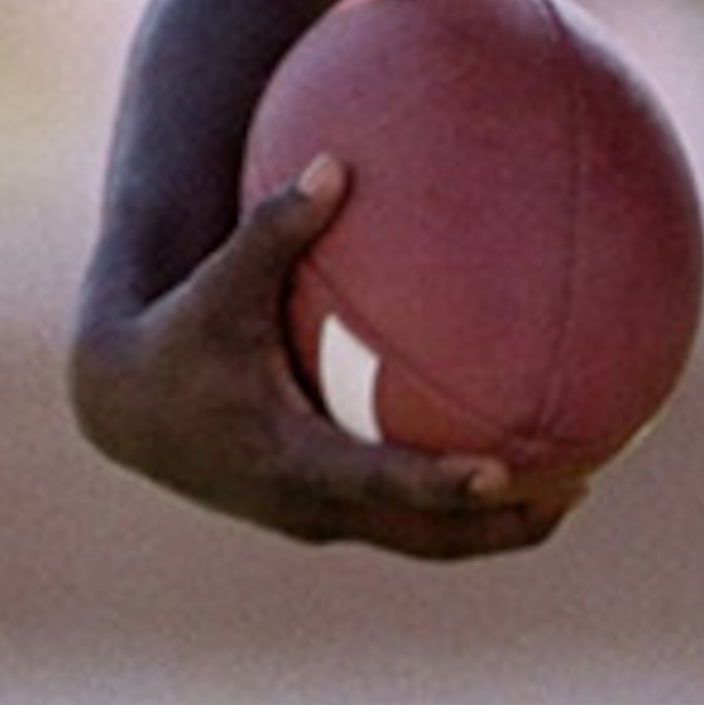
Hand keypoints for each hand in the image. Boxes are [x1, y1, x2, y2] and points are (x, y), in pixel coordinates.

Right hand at [67, 157, 592, 559]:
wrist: (125, 410)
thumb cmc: (177, 335)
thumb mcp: (221, 284)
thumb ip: (278, 227)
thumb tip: (335, 161)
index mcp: (292, 459)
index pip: (382, 483)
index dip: (443, 486)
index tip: (504, 473)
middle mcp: (313, 505)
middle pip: (428, 538)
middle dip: (504, 524)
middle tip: (578, 488)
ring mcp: (321, 520)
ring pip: (425, 543)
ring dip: (496, 527)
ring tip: (572, 489)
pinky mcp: (323, 515)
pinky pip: (406, 522)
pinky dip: (460, 508)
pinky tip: (514, 464)